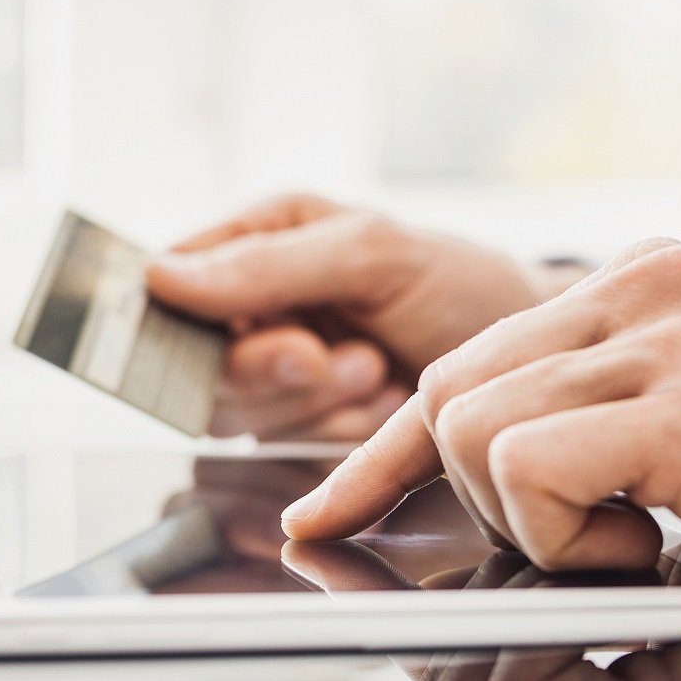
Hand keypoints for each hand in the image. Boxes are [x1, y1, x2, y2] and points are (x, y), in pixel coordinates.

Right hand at [146, 194, 547, 439]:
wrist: (521, 365)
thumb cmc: (459, 285)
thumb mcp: (373, 254)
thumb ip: (269, 265)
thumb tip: (160, 278)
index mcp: (256, 238)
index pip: (167, 279)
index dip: (190, 318)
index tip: (268, 332)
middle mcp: (250, 302)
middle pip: (196, 359)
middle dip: (277, 370)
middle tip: (339, 354)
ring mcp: (270, 368)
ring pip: (233, 411)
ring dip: (312, 400)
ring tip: (374, 368)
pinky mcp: (295, 420)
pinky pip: (278, 441)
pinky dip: (331, 430)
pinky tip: (374, 402)